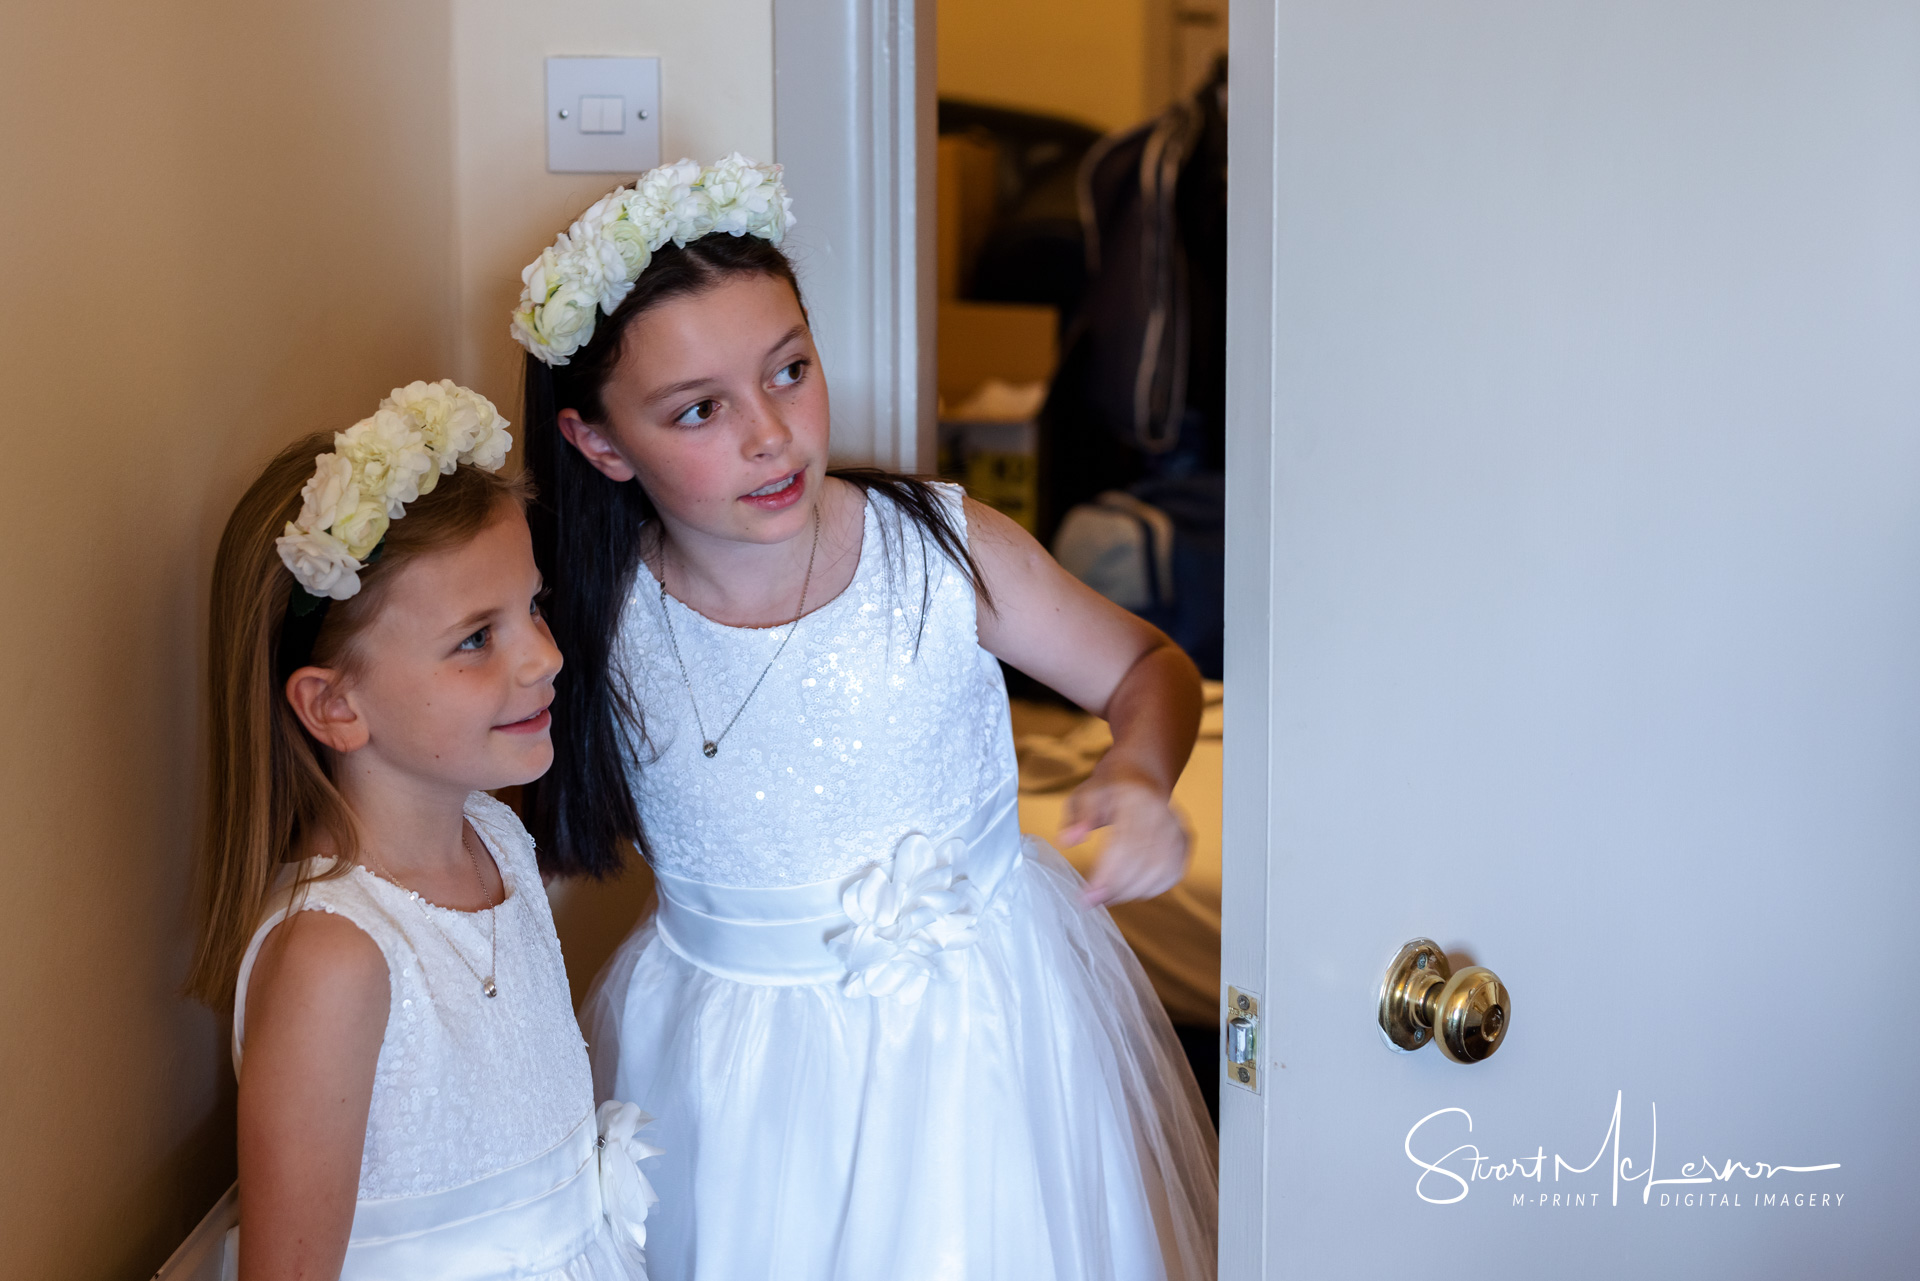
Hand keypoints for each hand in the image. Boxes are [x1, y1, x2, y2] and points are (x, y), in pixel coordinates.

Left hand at [1059, 765, 1190, 905]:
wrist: (1139, 779)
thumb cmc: (1106, 793)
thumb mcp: (1084, 796)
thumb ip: (1075, 818)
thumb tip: (1067, 840)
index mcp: (1136, 797)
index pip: (1125, 843)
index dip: (1107, 874)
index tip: (1086, 895)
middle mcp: (1163, 811)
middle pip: (1145, 860)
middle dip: (1117, 888)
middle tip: (1092, 902)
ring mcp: (1178, 827)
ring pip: (1161, 871)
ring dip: (1132, 891)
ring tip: (1107, 897)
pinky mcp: (1185, 842)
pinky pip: (1172, 874)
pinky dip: (1151, 889)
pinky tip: (1129, 892)